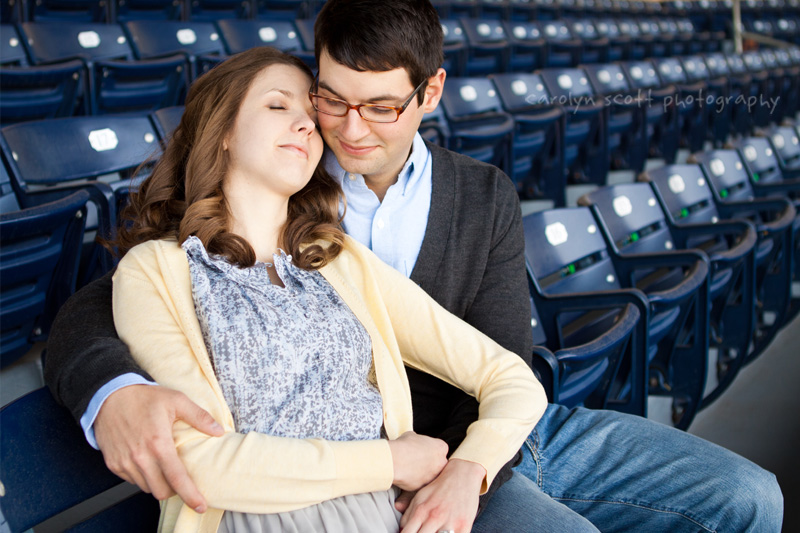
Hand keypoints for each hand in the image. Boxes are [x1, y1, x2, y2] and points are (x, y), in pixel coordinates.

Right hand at [94, 384, 223, 511]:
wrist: (109, 395)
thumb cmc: (143, 397)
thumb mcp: (176, 400)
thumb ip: (199, 417)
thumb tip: (218, 431)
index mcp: (158, 443)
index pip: (177, 478)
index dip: (190, 495)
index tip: (200, 505)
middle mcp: (139, 457)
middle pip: (161, 491)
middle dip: (173, 489)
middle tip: (179, 477)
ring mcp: (124, 462)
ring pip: (146, 487)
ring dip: (157, 482)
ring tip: (162, 465)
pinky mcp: (113, 463)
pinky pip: (131, 480)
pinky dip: (142, 476)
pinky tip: (147, 461)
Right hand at [387, 431, 447, 490]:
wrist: (395, 460)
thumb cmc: (404, 446)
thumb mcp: (413, 435)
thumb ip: (420, 441)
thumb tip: (417, 443)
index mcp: (441, 448)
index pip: (440, 449)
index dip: (431, 449)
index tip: (424, 450)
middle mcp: (440, 463)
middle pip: (438, 463)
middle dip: (430, 462)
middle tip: (418, 459)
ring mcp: (433, 476)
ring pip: (430, 475)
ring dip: (423, 472)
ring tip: (410, 467)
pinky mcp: (424, 486)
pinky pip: (420, 483)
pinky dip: (415, 480)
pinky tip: (406, 474)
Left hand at [399, 459, 484, 532]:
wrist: (463, 474)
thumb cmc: (440, 487)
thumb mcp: (420, 496)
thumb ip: (408, 513)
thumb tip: (400, 530)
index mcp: (421, 511)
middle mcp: (434, 517)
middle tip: (422, 532)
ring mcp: (450, 523)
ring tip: (434, 531)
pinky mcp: (464, 526)